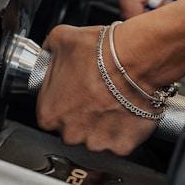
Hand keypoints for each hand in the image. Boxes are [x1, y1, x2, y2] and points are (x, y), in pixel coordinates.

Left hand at [36, 24, 157, 155]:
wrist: (136, 60)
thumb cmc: (101, 53)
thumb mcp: (62, 38)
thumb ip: (49, 49)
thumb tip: (49, 50)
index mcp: (49, 113)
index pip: (50, 112)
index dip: (64, 98)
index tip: (75, 89)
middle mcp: (70, 133)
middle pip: (72, 128)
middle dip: (82, 113)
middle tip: (95, 92)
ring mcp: (96, 142)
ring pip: (96, 136)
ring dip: (102, 122)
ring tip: (113, 99)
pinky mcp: (121, 146)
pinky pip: (119, 140)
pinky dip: (123, 128)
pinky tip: (126, 109)